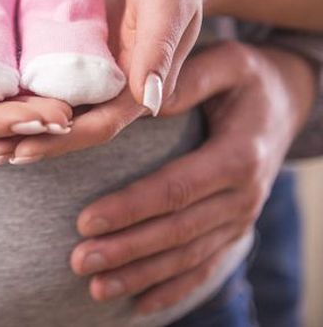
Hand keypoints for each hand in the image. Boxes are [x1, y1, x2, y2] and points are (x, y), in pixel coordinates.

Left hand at [0, 0, 210, 164]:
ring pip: (57, 111)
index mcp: (140, 89)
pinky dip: (24, 98)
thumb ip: (159, 50)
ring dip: (24, 127)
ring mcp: (93, 79)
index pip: (100, 126)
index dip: (63, 141)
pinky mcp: (77, 60)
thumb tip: (151, 102)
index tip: (25, 150)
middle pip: (72, 127)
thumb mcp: (167, 6)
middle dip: (33, 142)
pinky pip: (49, 84)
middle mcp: (114, 93)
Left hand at [69, 41, 315, 312]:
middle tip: (78, 261)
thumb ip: (187, 80)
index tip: (84, 220)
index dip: (130, 208)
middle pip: (177, 231)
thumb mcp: (226, 62)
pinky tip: (139, 304)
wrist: (286, 101)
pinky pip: (205, 266)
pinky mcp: (234, 228)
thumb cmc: (246, 78)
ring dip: (140, 275)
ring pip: (187, 256)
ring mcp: (240, 218)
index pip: (176, 189)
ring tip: (94, 288)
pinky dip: (173, 288)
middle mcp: (243, 195)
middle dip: (125, 250)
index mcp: (238, 155)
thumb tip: (144, 98)